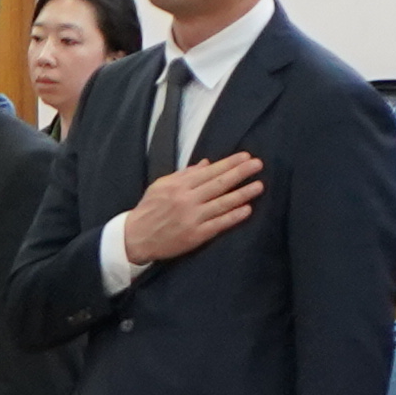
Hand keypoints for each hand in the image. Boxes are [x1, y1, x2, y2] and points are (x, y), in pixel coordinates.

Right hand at [127, 149, 266, 265]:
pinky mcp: (195, 235)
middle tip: (258, 164)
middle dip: (240, 172)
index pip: (210, 171)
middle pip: (219, 184)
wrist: (136, 236)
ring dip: (242, 193)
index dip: (229, 163)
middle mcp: (187, 199)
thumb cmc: (150, 209)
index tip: (245, 157)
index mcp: (179, 185)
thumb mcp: (162, 185)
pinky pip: (218, 224)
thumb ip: (185, 174)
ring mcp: (192, 218)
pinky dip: (233, 216)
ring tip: (259, 186)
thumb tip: (207, 163)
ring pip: (222, 203)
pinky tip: (247, 209)